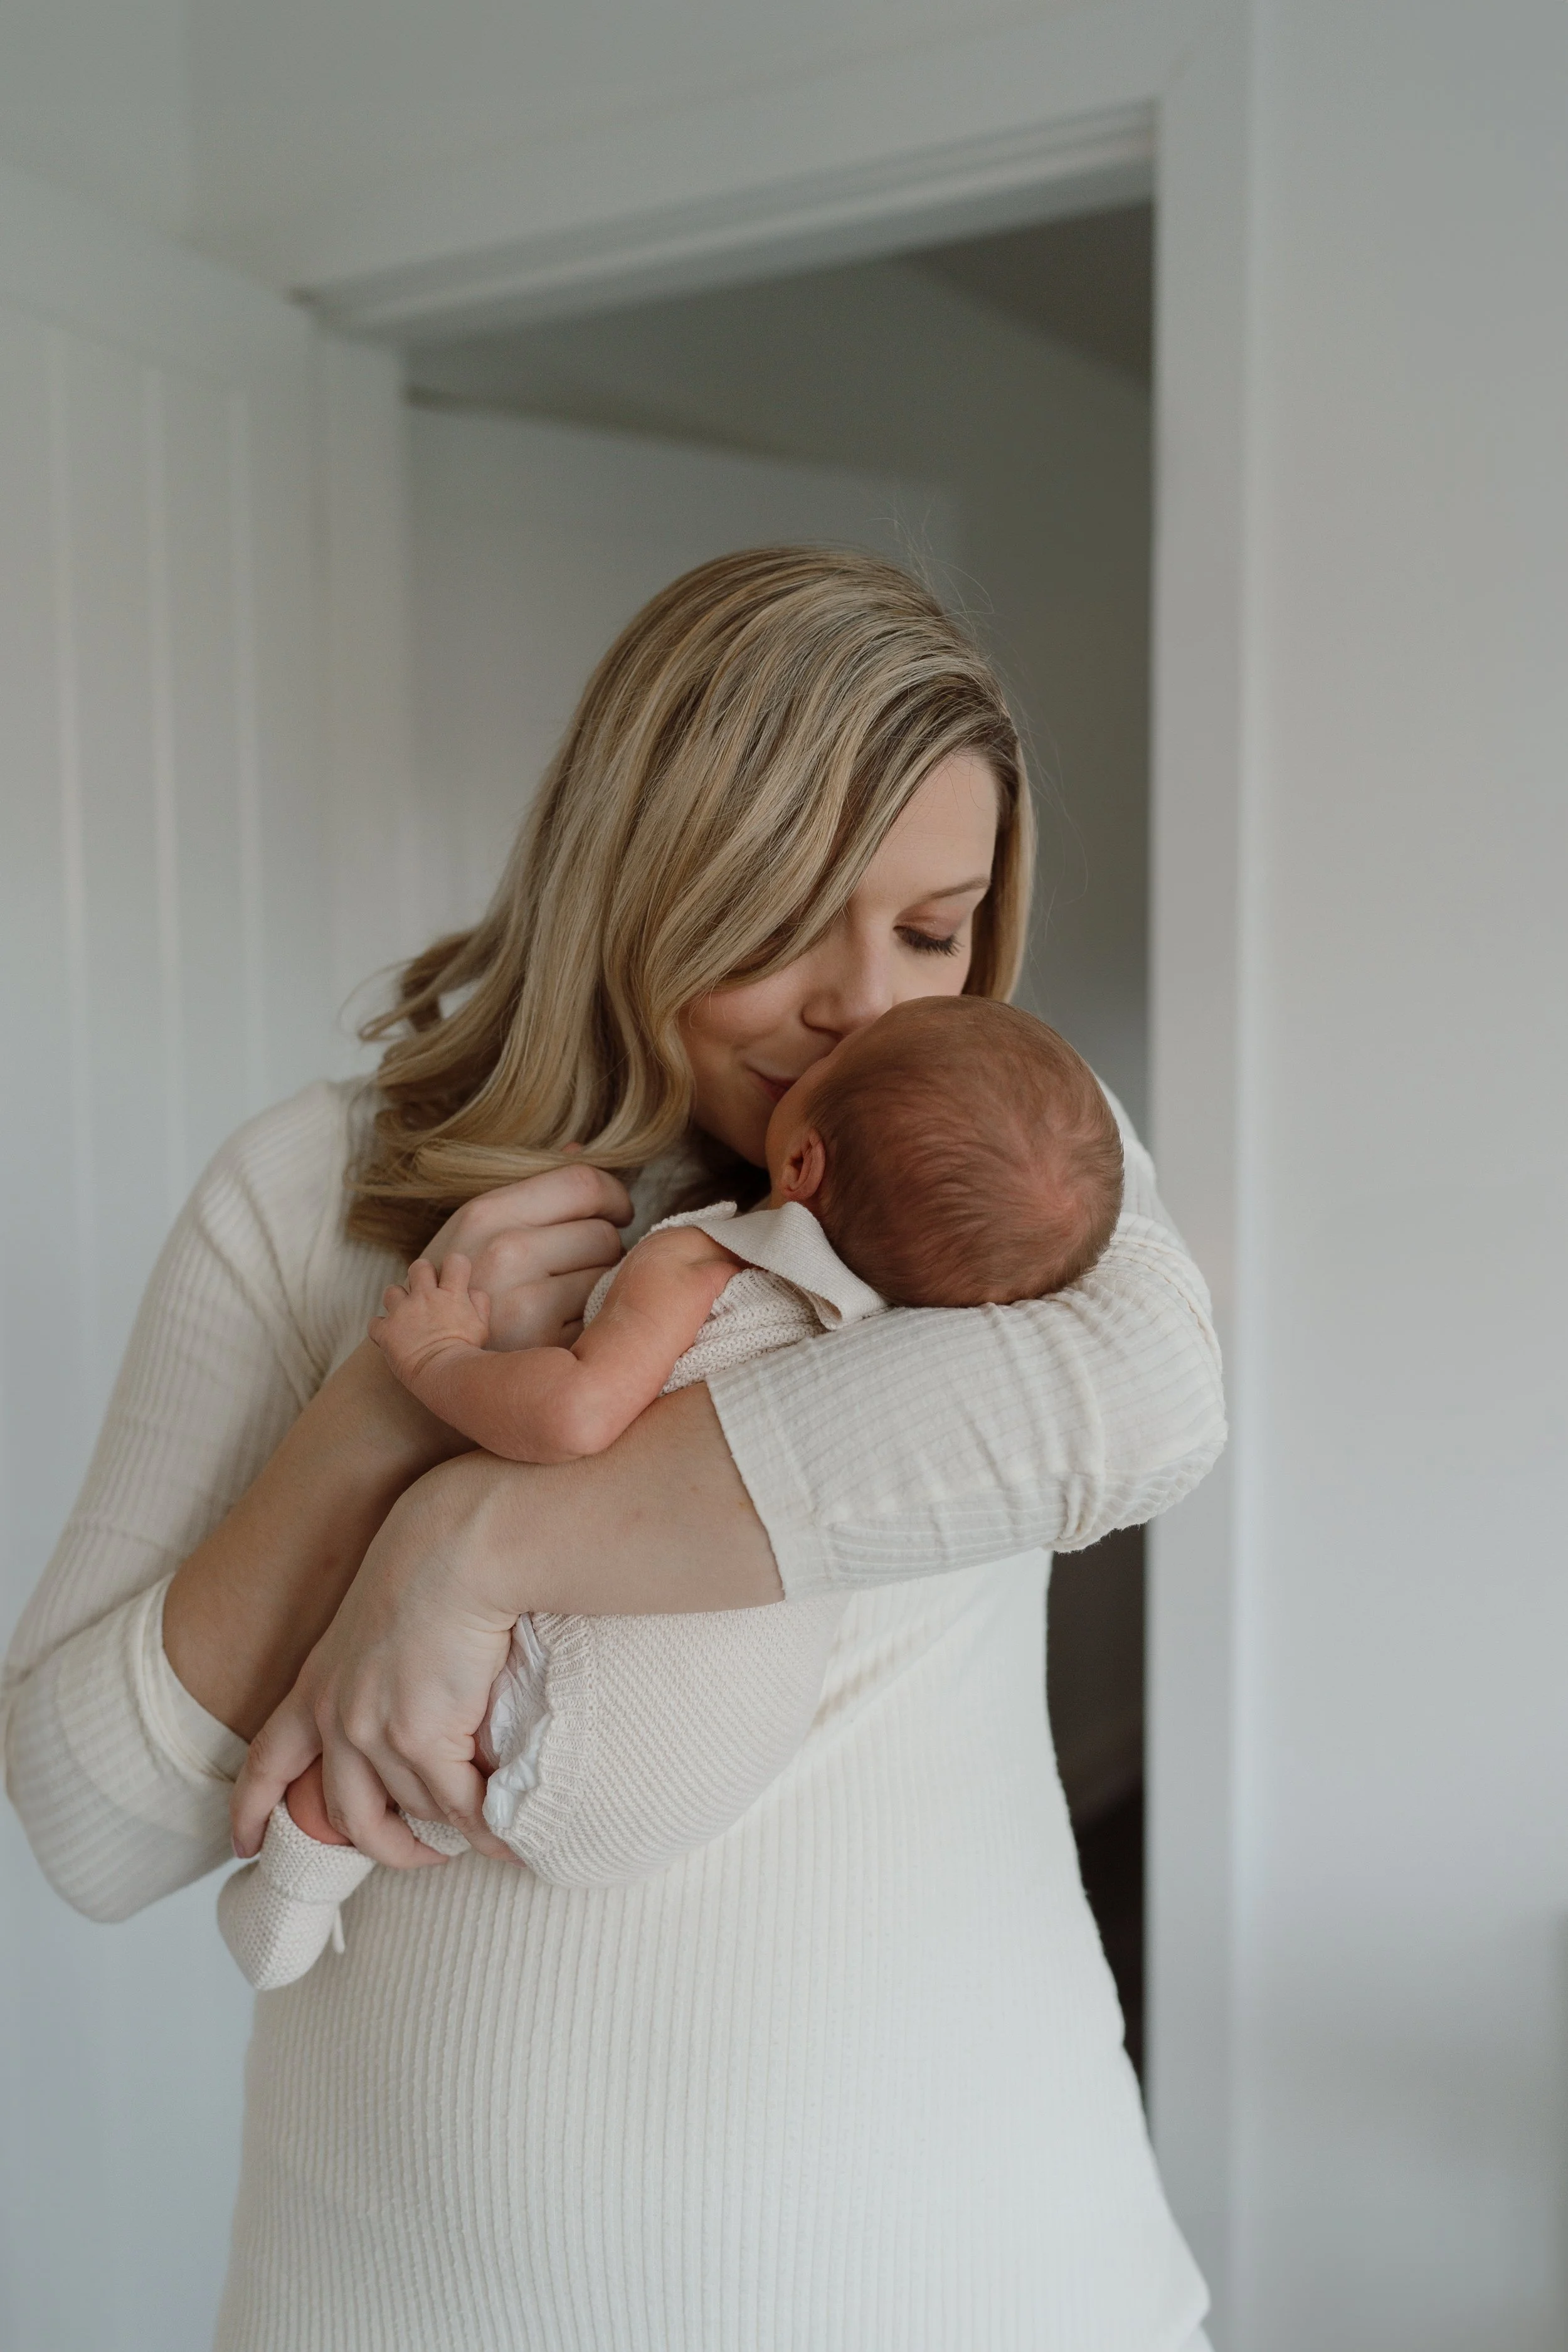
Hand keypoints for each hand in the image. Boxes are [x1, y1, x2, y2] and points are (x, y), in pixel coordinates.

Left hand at [231, 1460, 520, 1867]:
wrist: (459, 1544)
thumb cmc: (432, 1563)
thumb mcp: (380, 1621)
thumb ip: (380, 1672)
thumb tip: (420, 1711)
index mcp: (317, 1684)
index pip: (267, 1761)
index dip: (251, 1809)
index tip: (242, 1846)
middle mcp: (337, 1717)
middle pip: (344, 1814)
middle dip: (382, 1845)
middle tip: (419, 1854)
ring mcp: (376, 1732)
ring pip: (413, 1811)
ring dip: (448, 1832)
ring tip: (483, 1833)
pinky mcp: (422, 1738)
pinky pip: (458, 1806)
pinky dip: (485, 1830)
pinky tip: (506, 1838)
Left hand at [372, 1254, 490, 1384]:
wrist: (445, 1374)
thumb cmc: (468, 1353)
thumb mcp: (482, 1326)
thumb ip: (478, 1302)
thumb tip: (470, 1290)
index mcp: (451, 1294)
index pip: (455, 1260)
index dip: (454, 1267)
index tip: (453, 1281)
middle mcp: (425, 1297)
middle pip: (418, 1266)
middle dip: (421, 1276)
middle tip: (426, 1295)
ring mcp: (403, 1312)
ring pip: (391, 1291)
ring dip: (398, 1302)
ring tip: (406, 1318)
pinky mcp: (386, 1331)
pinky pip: (374, 1323)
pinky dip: (382, 1329)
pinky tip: (392, 1338)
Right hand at [423, 1163, 632, 1349]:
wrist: (422, 1357)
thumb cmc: (458, 1284)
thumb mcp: (477, 1227)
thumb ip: (531, 1188)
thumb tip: (579, 1148)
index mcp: (487, 1213)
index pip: (583, 1183)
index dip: (614, 1195)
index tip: (620, 1211)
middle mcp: (505, 1254)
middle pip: (604, 1234)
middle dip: (605, 1248)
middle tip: (582, 1264)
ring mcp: (524, 1303)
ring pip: (607, 1278)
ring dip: (601, 1287)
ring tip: (566, 1298)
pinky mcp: (544, 1346)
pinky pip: (599, 1320)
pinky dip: (591, 1324)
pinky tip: (562, 1328)